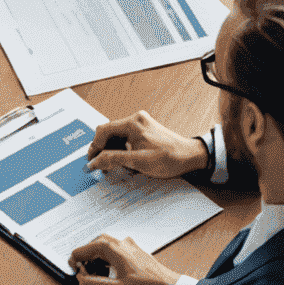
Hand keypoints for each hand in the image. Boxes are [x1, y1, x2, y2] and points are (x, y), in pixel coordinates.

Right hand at [69, 233, 179, 284]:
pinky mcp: (135, 253)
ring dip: (99, 268)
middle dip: (89, 267)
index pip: (81, 251)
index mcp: (112, 248)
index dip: (76, 265)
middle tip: (90, 281)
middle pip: (92, 249)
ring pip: (103, 252)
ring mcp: (128, 246)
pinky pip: (115, 254)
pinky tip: (114, 280)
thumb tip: (80, 281)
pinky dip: (109, 266)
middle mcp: (119, 243)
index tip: (80, 278)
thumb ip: (94, 284)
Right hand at [86, 112, 209, 179]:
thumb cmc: (170, 158)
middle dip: (103, 150)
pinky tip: (124, 161)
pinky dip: (121, 149)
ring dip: (112, 150)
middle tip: (100, 166)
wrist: (191, 156)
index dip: (94, 147)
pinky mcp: (144, 129)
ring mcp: (140, 123)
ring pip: (116, 136)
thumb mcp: (138, 162)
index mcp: (132, 123)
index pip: (103, 131)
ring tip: (114, 166)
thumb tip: (94, 162)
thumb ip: (113, 160)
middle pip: (108, 133)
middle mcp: (135, 119)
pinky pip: (125, 137)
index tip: (92, 162)